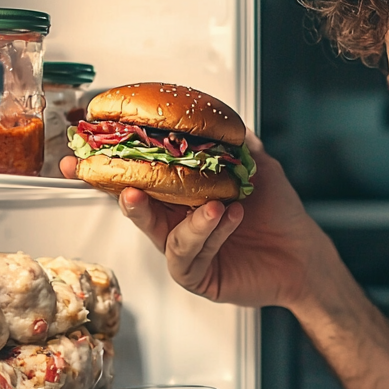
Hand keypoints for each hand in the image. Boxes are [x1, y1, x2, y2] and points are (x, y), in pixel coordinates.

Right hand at [60, 134, 335, 310]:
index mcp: (180, 195)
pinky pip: (191, 257)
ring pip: (162, 236)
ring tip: (211, 204)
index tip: (84, 152)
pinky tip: (227, 217)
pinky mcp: (199, 275)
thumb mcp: (256, 166)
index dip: (112, 166)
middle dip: (123, 196)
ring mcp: (185, 251)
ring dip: (183, 220)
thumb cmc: (278, 212)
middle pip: (137, 208)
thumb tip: (218, 113)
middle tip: (122, 187)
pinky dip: (208, 234)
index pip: (140, 177)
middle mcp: (176, 222)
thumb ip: (233, 141)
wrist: (303, 253)